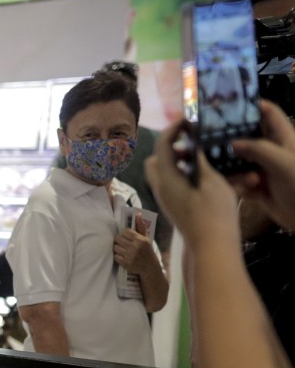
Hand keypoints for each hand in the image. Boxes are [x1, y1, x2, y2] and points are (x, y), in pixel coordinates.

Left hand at [113, 212, 157, 272]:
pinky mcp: (125, 263)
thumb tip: (138, 214)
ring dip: (118, 248)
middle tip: (123, 243)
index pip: (125, 231)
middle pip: (118, 239)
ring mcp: (129, 256)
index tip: (127, 236)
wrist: (150, 267)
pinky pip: (115, 256)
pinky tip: (123, 256)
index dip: (124, 233)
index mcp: (140, 240)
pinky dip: (118, 256)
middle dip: (119, 240)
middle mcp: (134, 247)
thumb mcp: (146, 238)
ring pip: (115, 247)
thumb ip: (140, 226)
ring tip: (123, 249)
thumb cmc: (147, 250)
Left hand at [146, 119, 240, 251]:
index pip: (162, 145)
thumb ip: (199, 161)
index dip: (173, 129)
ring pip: (161, 175)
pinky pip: (170, 186)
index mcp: (166, 178)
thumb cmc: (213, 213)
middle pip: (154, 161)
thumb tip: (192, 146)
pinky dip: (180, 176)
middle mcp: (160, 189)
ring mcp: (165, 200)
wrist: (212, 246)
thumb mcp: (211, 180)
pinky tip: (200, 178)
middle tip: (190, 146)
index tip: (186, 121)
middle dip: (168, 149)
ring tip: (198, 161)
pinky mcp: (173, 208)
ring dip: (175, 164)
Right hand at [230, 99, 294, 230]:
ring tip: (240, 177)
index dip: (252, 105)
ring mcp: (264, 169)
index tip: (227, 105)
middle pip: (248, 136)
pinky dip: (237, 185)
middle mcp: (272, 151)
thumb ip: (258, 148)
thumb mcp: (282, 161)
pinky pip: (239, 181)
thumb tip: (232, 143)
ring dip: (234, 168)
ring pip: (239, 161)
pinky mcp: (257, 187)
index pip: (268, 112)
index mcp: (283, 138)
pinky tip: (243, 191)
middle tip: (209, 139)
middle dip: (231, 138)